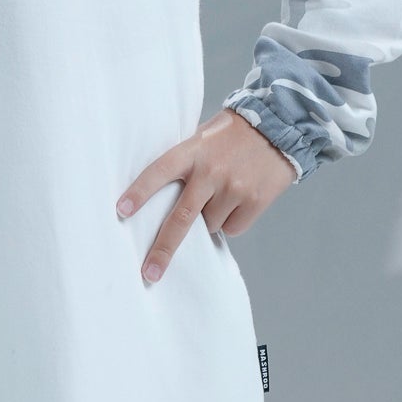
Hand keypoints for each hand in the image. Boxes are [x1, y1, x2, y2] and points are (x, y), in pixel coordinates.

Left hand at [116, 108, 301, 282]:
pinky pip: (232, 228)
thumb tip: (162, 195)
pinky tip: (239, 200)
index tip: (121, 211)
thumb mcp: (202, 137)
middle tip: (149, 273)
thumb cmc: (233, 133)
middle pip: (181, 218)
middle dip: (163, 250)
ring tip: (223, 192)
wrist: (280, 128)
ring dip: (210, 218)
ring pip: (209, 225)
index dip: (140, 192)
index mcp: (193, 152)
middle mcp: (211, 172)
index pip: (159, 172)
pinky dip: (232, 221)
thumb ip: (184, 161)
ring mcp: (233, 188)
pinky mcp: (254, 201)